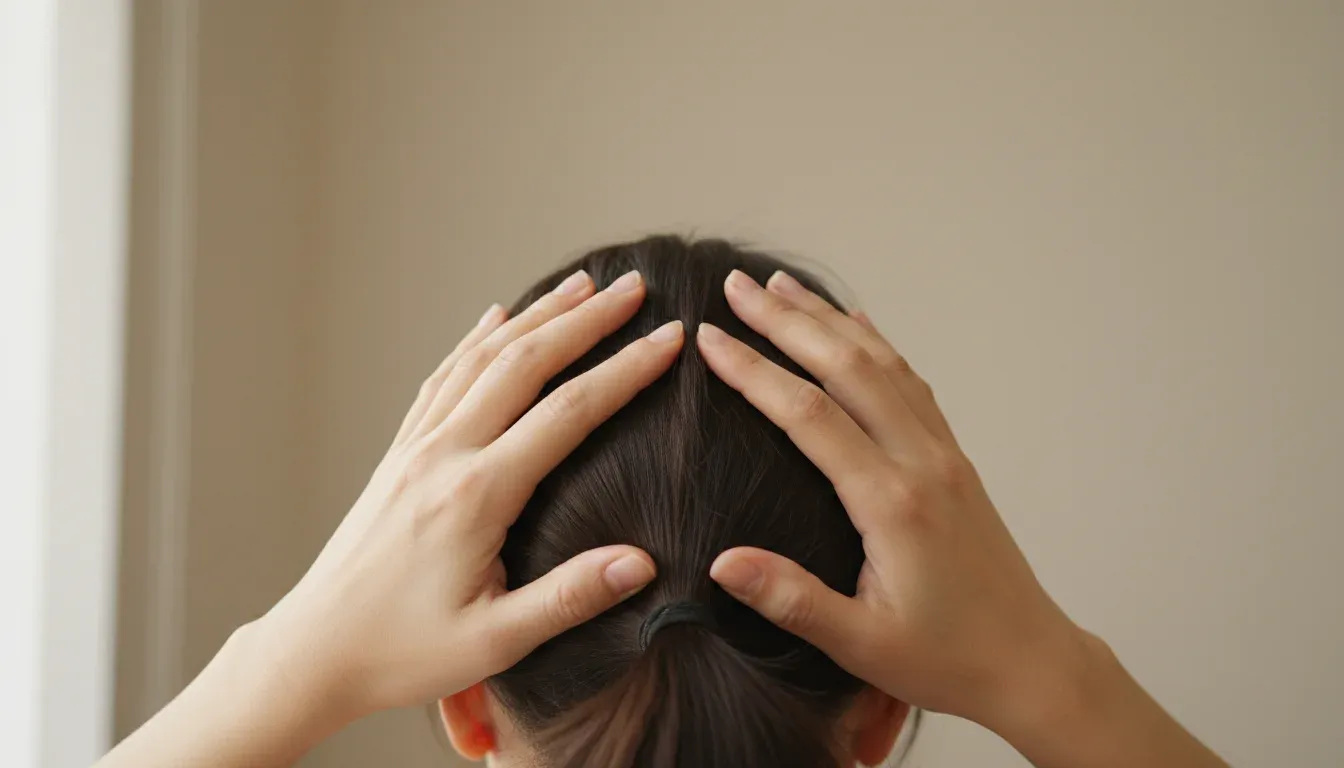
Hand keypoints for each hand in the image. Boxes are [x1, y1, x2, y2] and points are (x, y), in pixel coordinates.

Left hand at [260, 268, 683, 718]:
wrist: (313, 650)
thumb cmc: (401, 653)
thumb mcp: (494, 642)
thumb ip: (569, 598)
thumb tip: (642, 563)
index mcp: (476, 495)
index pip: (568, 413)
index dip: (625, 370)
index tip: (669, 340)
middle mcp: (444, 455)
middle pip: (525, 363)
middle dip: (586, 319)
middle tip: (634, 287)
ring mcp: (416, 448)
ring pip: (482, 358)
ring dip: (536, 315)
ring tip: (581, 285)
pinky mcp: (399, 455)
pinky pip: (443, 377)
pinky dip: (475, 339)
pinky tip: (494, 317)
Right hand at [698, 270, 1227, 767]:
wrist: (1031, 663)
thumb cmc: (947, 659)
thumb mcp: (861, 644)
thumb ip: (791, 600)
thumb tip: (720, 564)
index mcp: (892, 503)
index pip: (809, 416)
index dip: (754, 371)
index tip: (709, 338)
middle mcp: (921, 463)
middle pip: (847, 368)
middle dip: (786, 321)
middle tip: (735, 284)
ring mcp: (943, 455)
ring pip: (882, 364)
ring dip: (829, 319)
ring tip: (782, 286)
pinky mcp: (954, 460)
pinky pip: (911, 383)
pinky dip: (878, 344)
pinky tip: (858, 324)